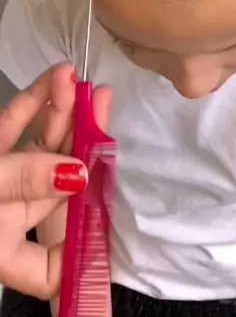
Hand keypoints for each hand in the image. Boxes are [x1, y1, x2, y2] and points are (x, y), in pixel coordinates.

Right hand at [0, 63, 111, 297]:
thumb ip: (26, 184)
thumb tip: (78, 173)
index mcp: (7, 252)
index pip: (53, 269)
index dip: (85, 253)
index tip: (112, 223)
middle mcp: (9, 217)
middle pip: (58, 183)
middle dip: (83, 142)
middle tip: (103, 104)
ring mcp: (1, 180)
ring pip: (40, 147)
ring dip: (62, 112)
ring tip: (79, 80)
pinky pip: (15, 127)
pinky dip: (34, 101)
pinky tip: (55, 80)